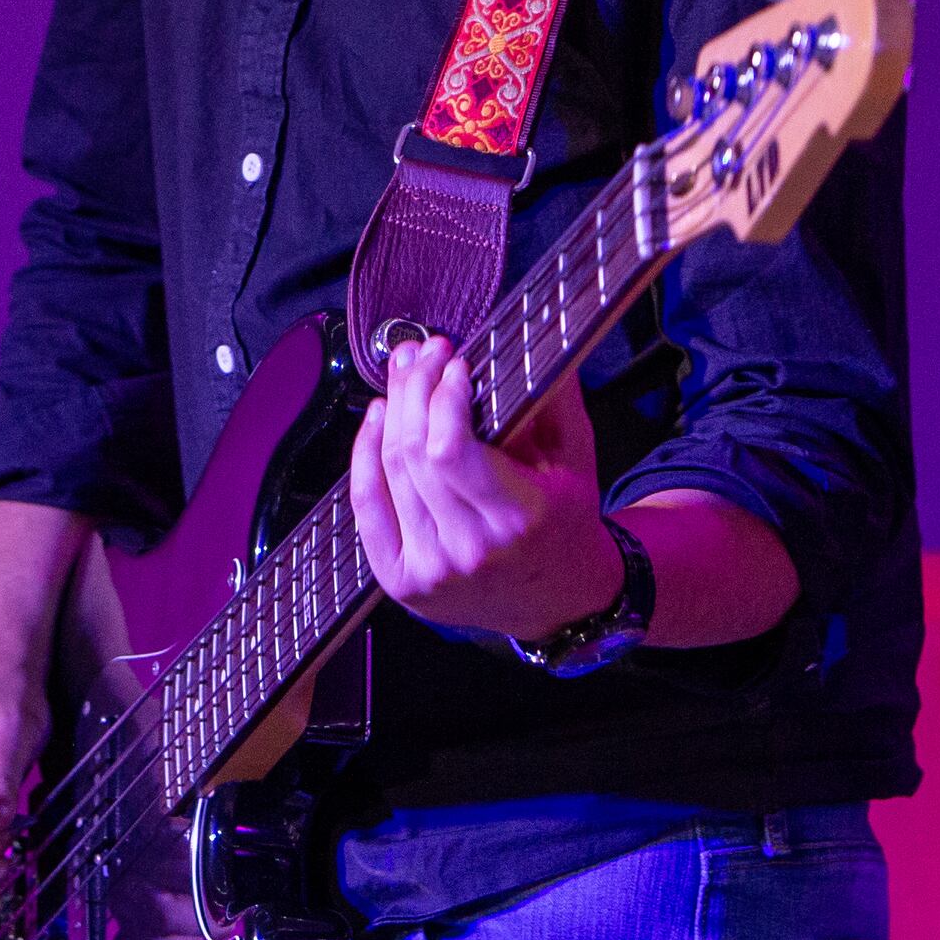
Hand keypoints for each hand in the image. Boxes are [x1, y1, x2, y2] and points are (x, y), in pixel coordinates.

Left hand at [346, 339, 618, 643]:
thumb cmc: (568, 524)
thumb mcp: (577, 460)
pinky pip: (366, 505)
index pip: (451, 451)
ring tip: (403, 375)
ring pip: (387, 471)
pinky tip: (376, 419)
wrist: (561, 602)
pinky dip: (363, 455)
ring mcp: (429, 570)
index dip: (442, 398)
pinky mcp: (400, 580)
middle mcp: (469, 550)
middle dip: (413, 389)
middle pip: (412, 453)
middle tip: (423, 354)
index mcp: (518, 520)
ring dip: (389, 411)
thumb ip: (554, 400)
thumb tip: (531, 337)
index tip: (455, 363)